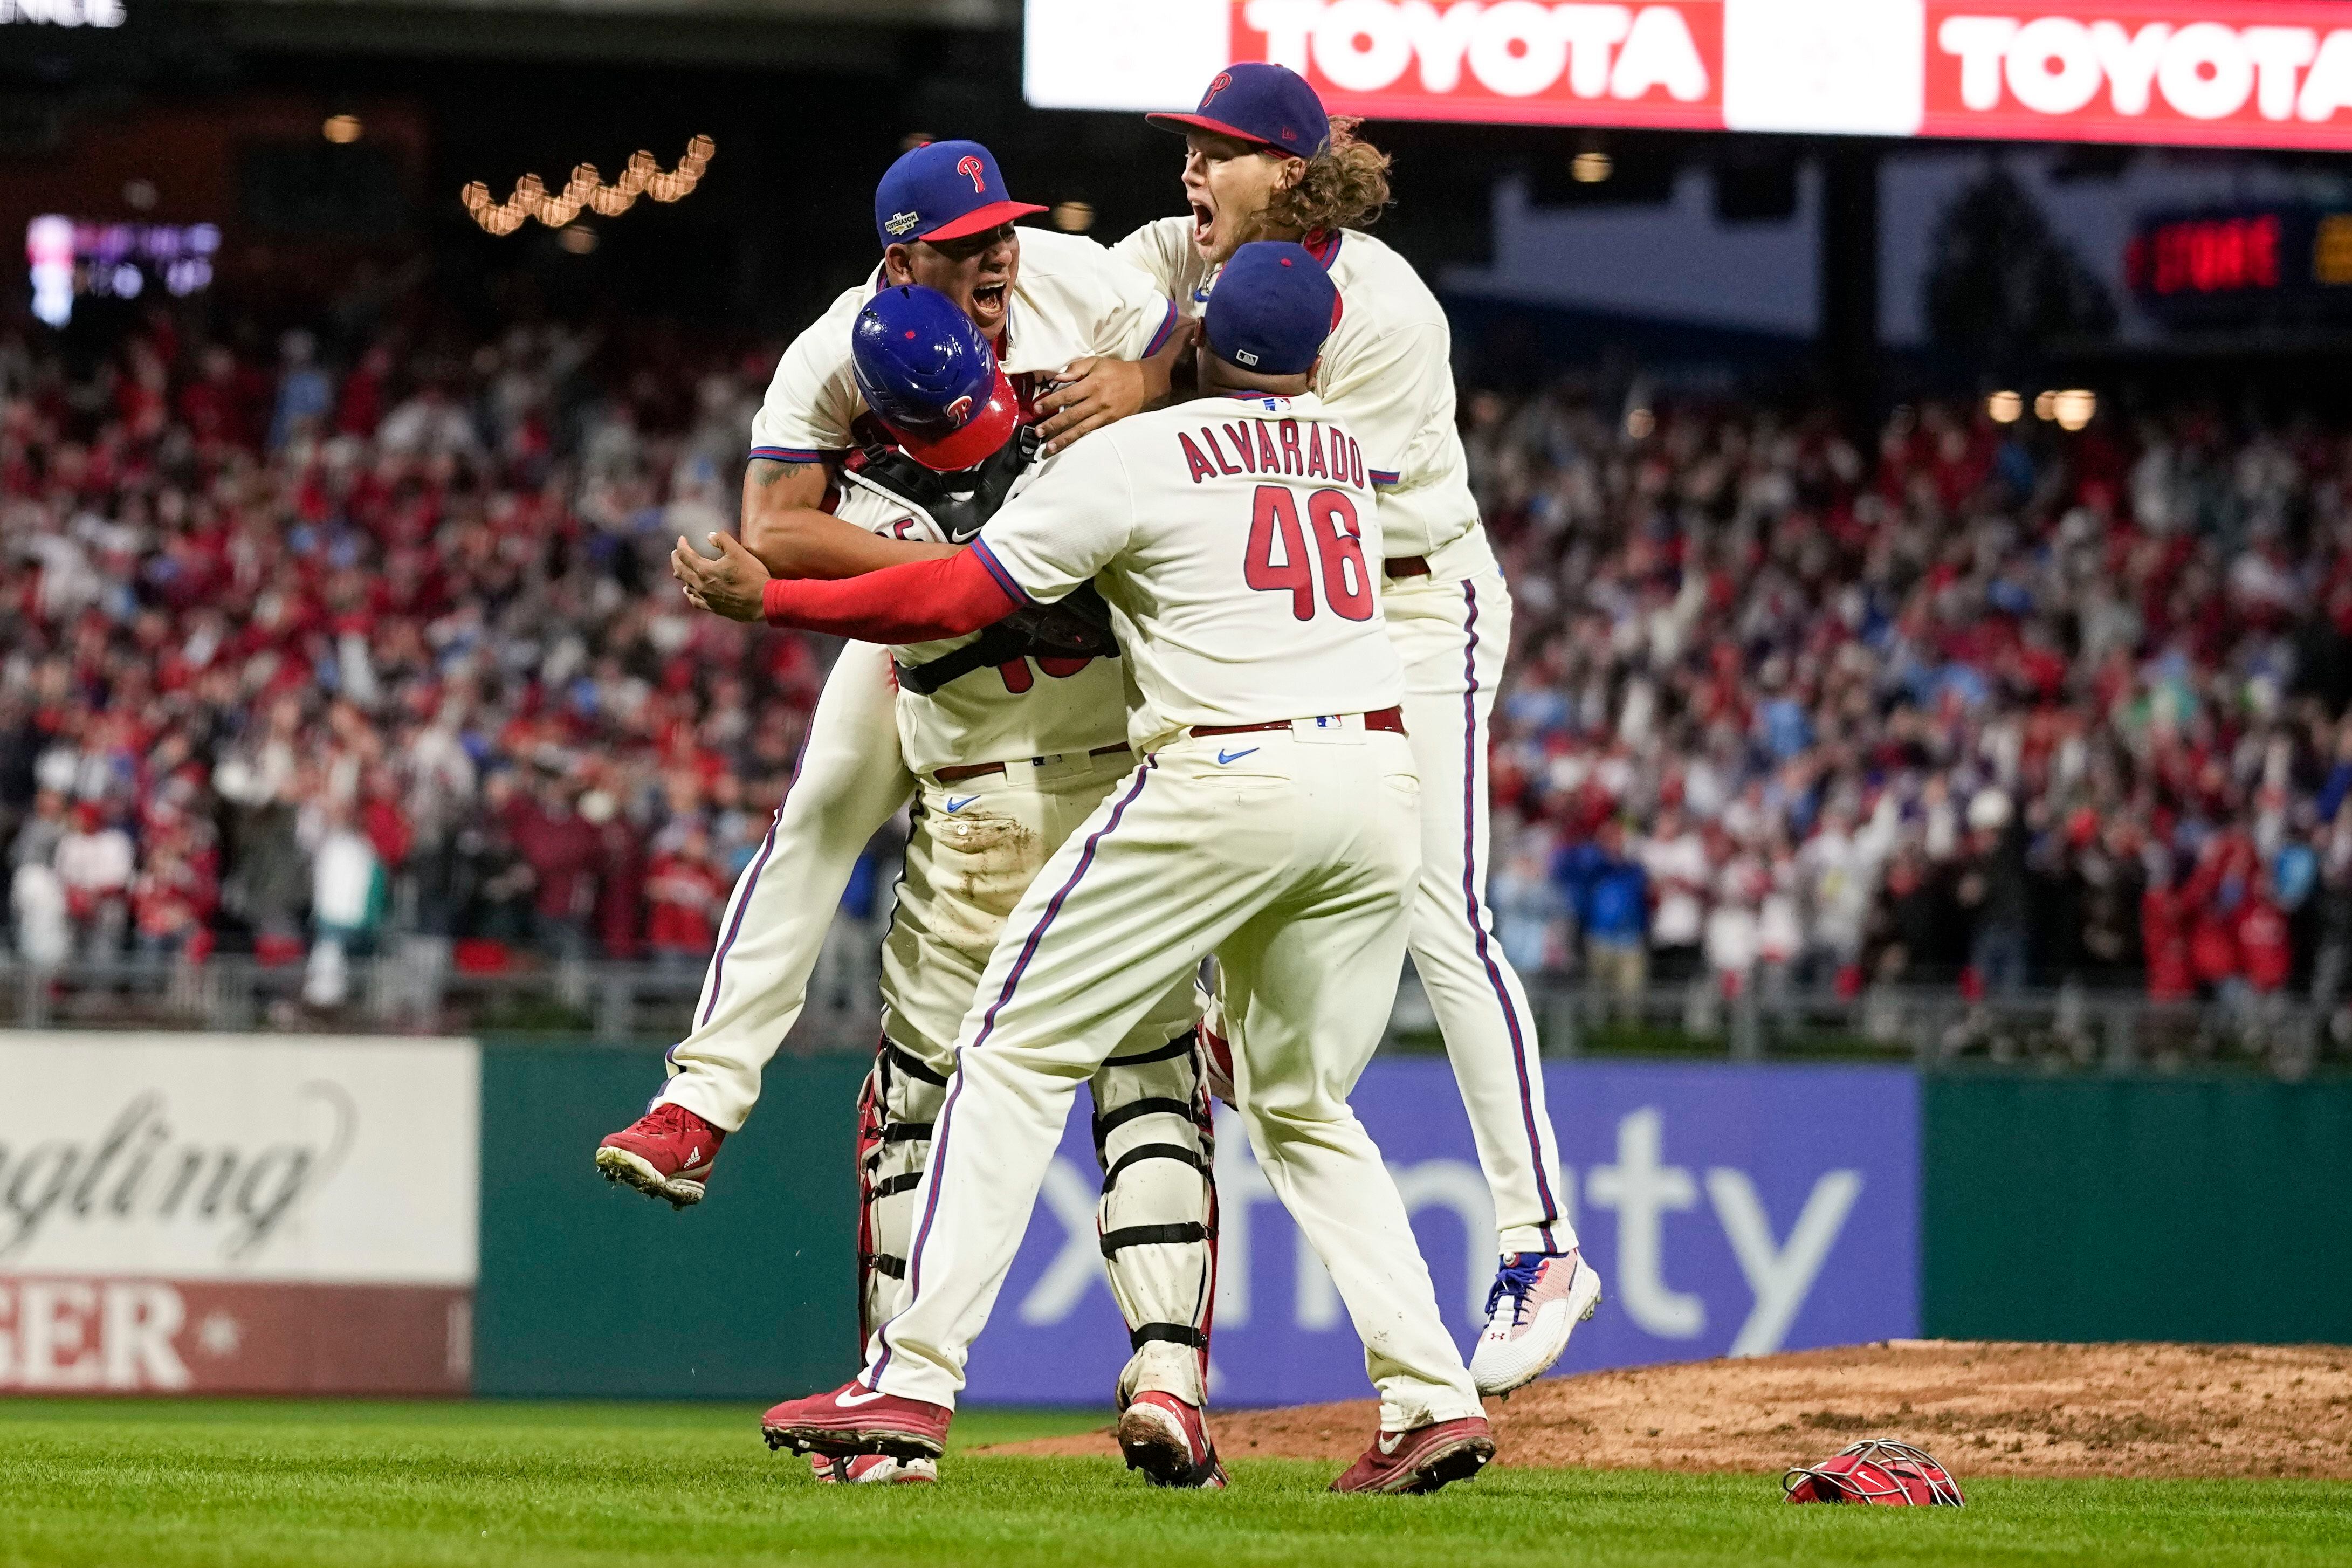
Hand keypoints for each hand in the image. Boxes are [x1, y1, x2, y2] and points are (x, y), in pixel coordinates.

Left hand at [671, 532, 770, 622]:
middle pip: (681, 571)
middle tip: (675, 553)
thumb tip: (709, 535)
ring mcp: (706, 598)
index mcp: (705, 570)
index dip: (682, 545)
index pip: (686, 555)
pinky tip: (688, 591)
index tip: (682, 539)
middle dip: (676, 559)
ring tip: (679, 570)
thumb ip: (722, 540)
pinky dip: (689, 593)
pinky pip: (695, 601)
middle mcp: (701, 585)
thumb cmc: (752, 575)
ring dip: (681, 575)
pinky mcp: (713, 608)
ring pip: (686, 586)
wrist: (762, 601)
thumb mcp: (738, 551)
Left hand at [1035, 319, 1196, 452]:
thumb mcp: (1097, 362)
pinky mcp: (1110, 422)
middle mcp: (1098, 400)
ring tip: (1049, 447)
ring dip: (1064, 439)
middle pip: (1072, 415)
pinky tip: (1068, 446)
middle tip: (1038, 432)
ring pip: (1081, 428)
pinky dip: (1079, 439)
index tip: (1037, 409)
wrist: (1144, 383)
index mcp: (1093, 383)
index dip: (1051, 402)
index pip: (1067, 394)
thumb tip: (1058, 378)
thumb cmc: (1116, 370)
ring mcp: (1105, 414)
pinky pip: (1092, 432)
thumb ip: (1077, 368)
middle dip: (1053, 424)